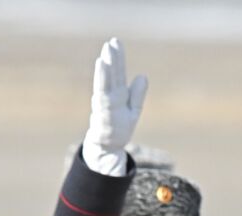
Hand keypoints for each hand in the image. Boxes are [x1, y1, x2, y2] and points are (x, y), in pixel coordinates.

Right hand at [81, 37, 147, 175]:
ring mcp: (105, 110)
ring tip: (103, 60)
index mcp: (118, 94)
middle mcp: (110, 99)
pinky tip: (99, 93)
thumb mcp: (133, 110)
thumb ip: (137, 94)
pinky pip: (102, 109)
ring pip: (104, 90)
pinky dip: (101, 102)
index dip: (117, 58)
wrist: (109, 148)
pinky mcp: (103, 122)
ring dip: (103, 76)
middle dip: (111, 62)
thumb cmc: (120, 128)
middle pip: (111, 77)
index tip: (115, 41)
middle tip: (110, 44)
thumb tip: (142, 76)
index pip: (118, 73)